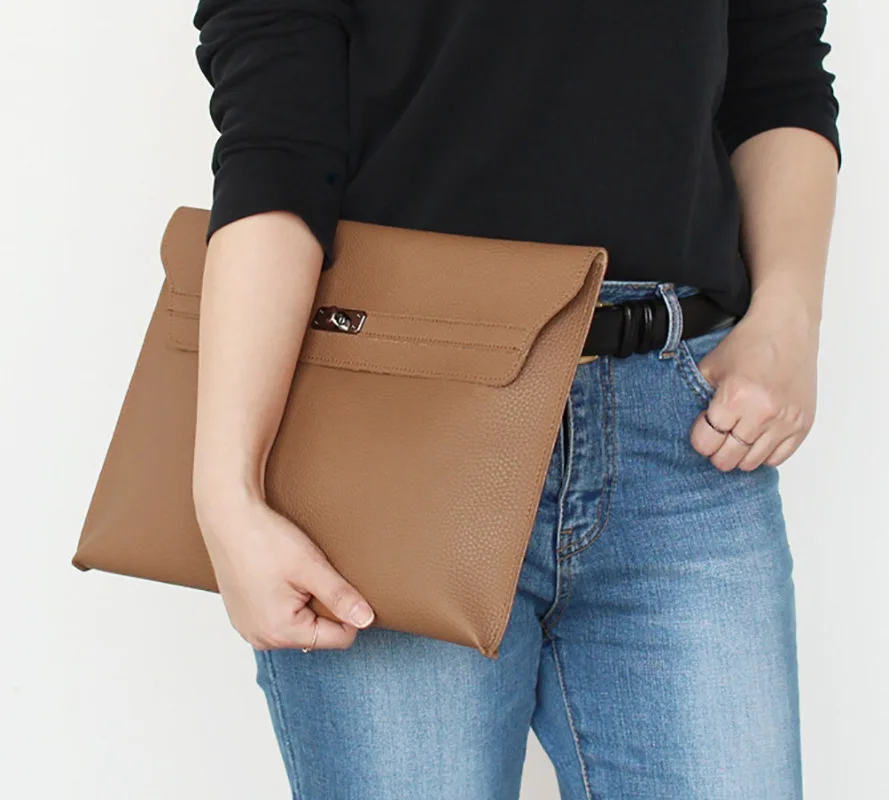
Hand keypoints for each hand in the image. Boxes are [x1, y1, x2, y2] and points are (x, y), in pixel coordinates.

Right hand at [194, 488, 374, 650]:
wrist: (227, 518)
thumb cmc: (265, 540)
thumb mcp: (311, 567)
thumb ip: (340, 597)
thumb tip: (366, 620)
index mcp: (281, 632)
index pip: (339, 638)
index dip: (349, 610)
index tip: (340, 583)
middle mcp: (261, 639)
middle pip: (317, 634)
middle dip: (323, 606)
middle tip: (311, 575)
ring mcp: (249, 629)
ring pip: (298, 625)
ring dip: (305, 603)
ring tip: (293, 574)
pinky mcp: (243, 616)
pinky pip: (278, 617)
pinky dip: (286, 601)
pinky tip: (279, 576)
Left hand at [689, 302, 818, 471]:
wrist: (786, 328)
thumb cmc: (748, 345)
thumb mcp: (710, 367)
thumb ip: (698, 398)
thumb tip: (697, 429)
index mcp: (735, 397)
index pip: (706, 442)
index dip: (700, 438)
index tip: (703, 428)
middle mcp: (763, 413)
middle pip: (728, 459)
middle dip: (717, 451)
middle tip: (718, 436)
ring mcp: (786, 421)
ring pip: (751, 463)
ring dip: (740, 453)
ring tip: (738, 435)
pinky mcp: (803, 424)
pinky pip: (777, 458)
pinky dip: (763, 453)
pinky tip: (757, 436)